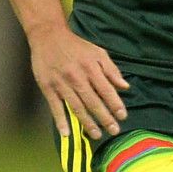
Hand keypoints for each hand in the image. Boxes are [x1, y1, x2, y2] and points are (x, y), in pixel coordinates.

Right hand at [29, 24, 128, 139]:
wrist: (48, 36)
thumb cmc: (77, 46)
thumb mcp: (98, 53)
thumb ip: (112, 70)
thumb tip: (125, 87)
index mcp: (91, 68)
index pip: (106, 90)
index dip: (115, 104)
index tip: (123, 116)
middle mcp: (76, 77)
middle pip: (92, 101)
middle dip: (104, 118)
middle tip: (114, 131)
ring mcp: (61, 83)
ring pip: (76, 106)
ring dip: (86, 123)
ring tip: (96, 135)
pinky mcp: (47, 87)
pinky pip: (55, 106)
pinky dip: (60, 120)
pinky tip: (67, 133)